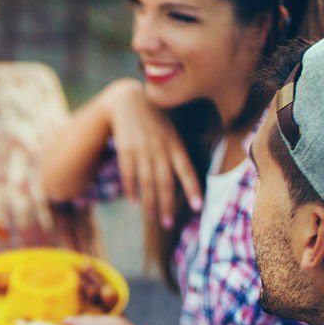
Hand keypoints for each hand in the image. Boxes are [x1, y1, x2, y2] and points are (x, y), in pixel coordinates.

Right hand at [102, 79, 201, 227]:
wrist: (128, 100)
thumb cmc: (152, 119)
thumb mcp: (169, 131)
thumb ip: (175, 152)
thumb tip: (182, 178)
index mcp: (174, 144)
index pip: (186, 170)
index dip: (192, 188)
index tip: (197, 207)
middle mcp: (160, 149)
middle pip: (165, 181)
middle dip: (167, 203)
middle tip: (168, 224)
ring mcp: (142, 149)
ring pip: (148, 181)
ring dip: (150, 201)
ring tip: (153, 217)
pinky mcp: (126, 149)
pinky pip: (129, 173)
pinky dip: (131, 188)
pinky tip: (133, 201)